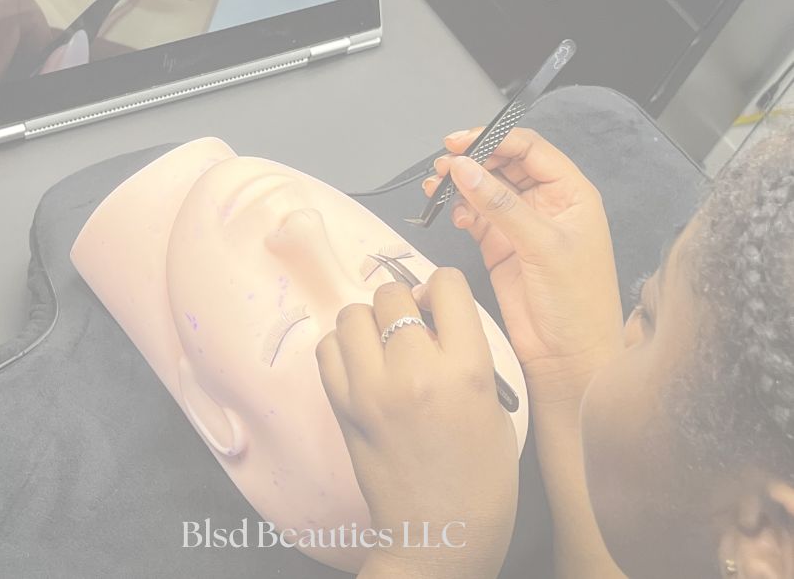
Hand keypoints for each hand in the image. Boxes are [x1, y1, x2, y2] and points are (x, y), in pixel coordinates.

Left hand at [316, 269, 518, 578]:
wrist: (440, 536)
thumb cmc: (481, 477)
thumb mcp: (494, 404)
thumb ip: (464, 351)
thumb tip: (430, 313)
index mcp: (465, 370)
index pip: (446, 285)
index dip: (444, 289)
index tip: (442, 304)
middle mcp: (413, 372)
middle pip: (393, 293)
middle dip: (405, 302)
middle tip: (413, 328)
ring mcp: (370, 390)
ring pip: (353, 314)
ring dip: (370, 321)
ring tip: (385, 346)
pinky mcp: (342, 407)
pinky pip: (328, 348)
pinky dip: (343, 347)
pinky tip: (363, 365)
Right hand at [425, 128, 623, 405]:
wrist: (568, 357)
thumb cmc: (578, 305)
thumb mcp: (543, 246)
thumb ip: (501, 204)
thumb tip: (467, 168)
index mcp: (571, 194)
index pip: (529, 148)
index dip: (494, 139)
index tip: (461, 143)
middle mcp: (546, 204)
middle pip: (504, 163)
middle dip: (472, 159)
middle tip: (443, 163)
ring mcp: (521, 224)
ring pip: (485, 188)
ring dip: (461, 183)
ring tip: (437, 184)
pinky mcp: (500, 246)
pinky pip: (476, 215)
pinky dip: (461, 209)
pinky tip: (454, 212)